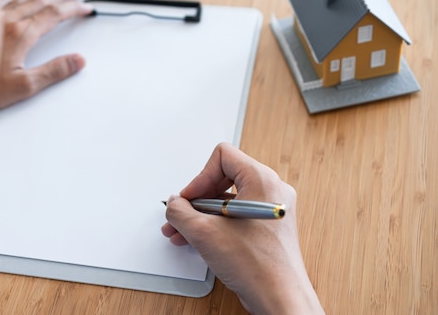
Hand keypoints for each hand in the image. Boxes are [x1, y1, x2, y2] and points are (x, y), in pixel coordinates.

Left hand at [0, 0, 92, 111]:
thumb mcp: (23, 87)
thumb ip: (53, 72)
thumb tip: (77, 61)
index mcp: (20, 34)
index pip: (53, 15)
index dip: (72, 9)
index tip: (85, 8)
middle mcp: (5, 22)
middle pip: (39, 3)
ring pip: (20, 1)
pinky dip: (12, 1)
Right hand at [161, 143, 324, 314]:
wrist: (279, 299)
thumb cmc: (258, 266)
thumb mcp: (203, 232)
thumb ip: (180, 211)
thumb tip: (174, 204)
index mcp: (262, 179)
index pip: (222, 156)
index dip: (199, 177)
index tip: (188, 199)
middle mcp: (271, 190)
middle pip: (224, 177)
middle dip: (197, 199)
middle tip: (181, 215)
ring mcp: (271, 209)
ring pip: (228, 199)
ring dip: (202, 214)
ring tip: (183, 232)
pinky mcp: (268, 226)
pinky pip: (237, 215)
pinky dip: (216, 224)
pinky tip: (198, 239)